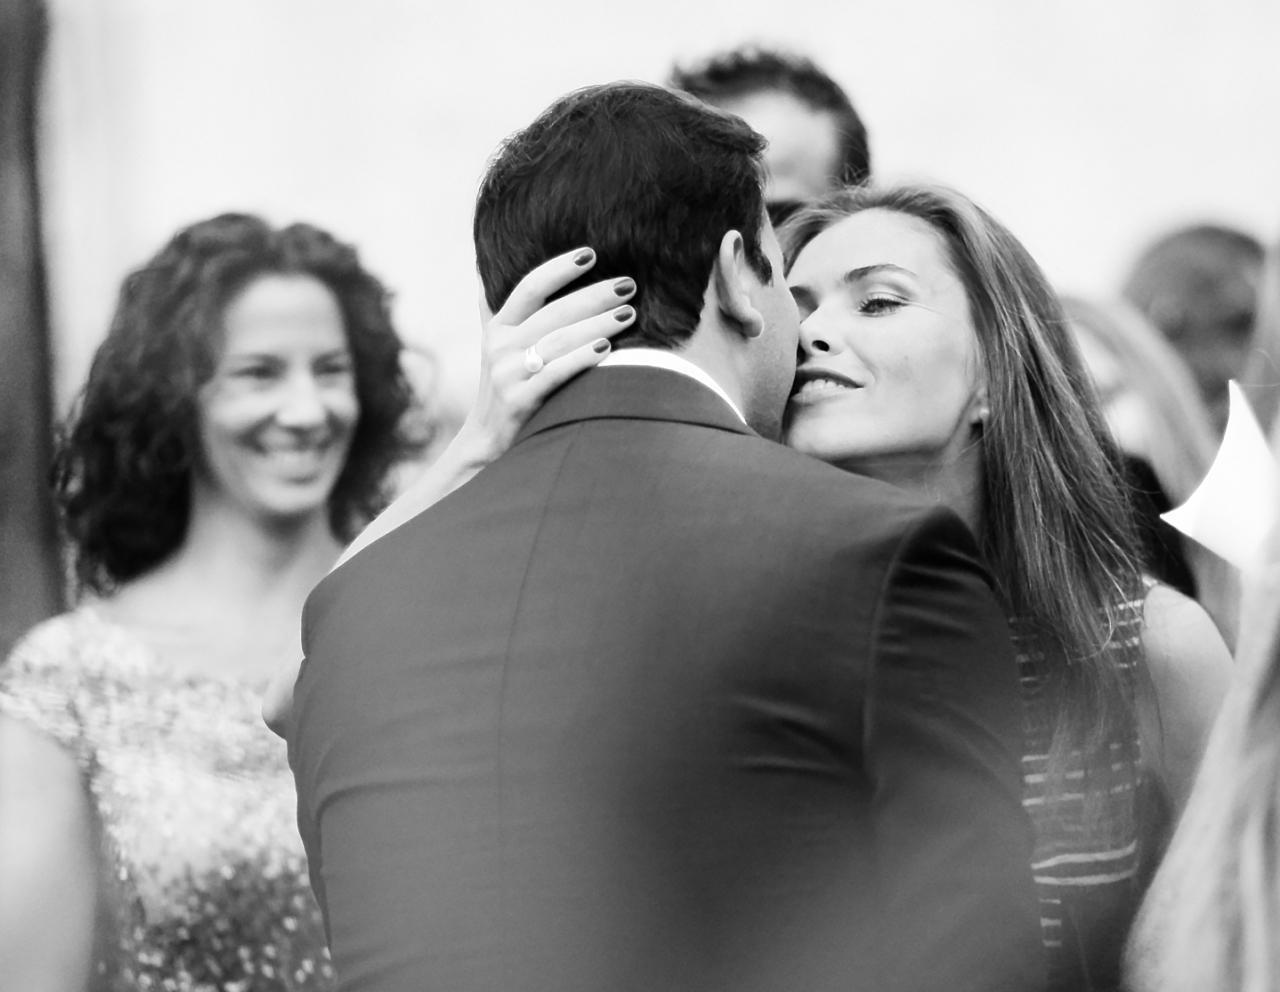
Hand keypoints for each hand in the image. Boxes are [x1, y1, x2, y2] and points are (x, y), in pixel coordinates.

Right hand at [455, 247, 635, 462]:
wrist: (487, 444)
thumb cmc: (504, 388)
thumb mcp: (495, 346)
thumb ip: (495, 308)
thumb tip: (487, 266)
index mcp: (499, 327)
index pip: (531, 287)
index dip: (560, 268)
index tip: (591, 253)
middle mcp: (501, 346)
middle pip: (554, 312)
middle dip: (594, 296)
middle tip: (628, 284)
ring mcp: (508, 374)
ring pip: (559, 341)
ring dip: (598, 324)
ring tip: (629, 315)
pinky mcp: (519, 400)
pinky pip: (556, 373)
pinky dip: (582, 358)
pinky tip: (607, 347)